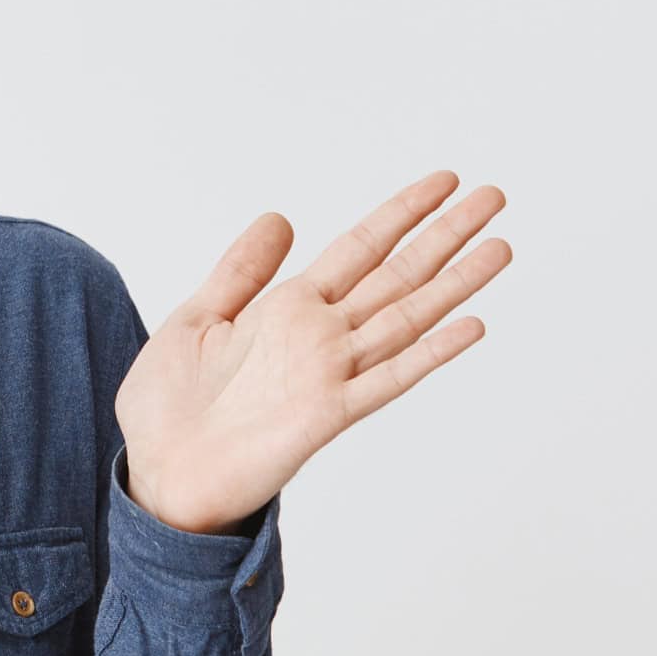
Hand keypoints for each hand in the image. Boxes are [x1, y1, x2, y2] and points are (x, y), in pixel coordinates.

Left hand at [116, 171, 511, 534]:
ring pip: (406, 318)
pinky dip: (429, 354)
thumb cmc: (166, 408)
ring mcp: (329, 375)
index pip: (359, 249)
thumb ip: (241, 272)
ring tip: (499, 248)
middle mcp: (318, 338)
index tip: (443, 182)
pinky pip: (387, 380)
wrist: (157, 473)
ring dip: (453, 284)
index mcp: (286, 310)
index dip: (401, 214)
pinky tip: (469, 326)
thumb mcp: (195, 318)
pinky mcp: (328, 415)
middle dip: (445, 236)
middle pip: (396, 276)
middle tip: (494, 196)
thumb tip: (280, 218)